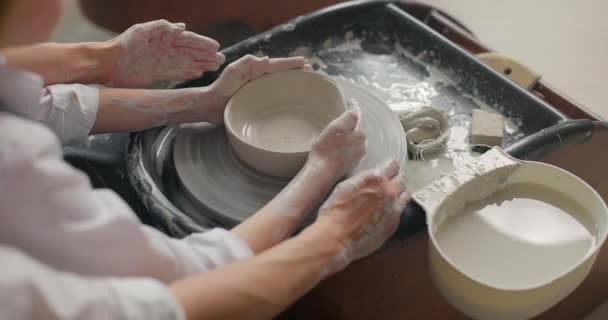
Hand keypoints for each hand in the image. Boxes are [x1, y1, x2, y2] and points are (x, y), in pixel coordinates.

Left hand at [106, 20, 224, 87]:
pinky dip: (188, 73)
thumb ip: (161, 27)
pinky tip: (198, 74)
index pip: (188, 40)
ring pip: (187, 62)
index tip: (216, 47)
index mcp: (163, 37)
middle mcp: (165, 49)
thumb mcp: (141, 32)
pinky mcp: (157, 74)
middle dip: (206, 55)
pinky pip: (177, 73)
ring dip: (201, 64)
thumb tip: (182, 26)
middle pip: (191, 52)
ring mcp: (163, 62)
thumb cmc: (122, 46)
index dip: (202, 43)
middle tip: (221, 60)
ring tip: (215, 67)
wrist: (107, 64)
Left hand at [202, 55, 306, 124]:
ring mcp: (258, 92)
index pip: (276, 65)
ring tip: (305, 84)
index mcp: (255, 70)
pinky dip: (284, 98)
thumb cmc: (220, 88)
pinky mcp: (257, 104)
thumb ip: (246, 63)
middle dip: (295, 72)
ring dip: (291, 84)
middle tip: (311, 73)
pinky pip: (274, 100)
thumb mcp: (231, 72)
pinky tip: (291, 102)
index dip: (290, 64)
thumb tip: (267, 60)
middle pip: (281, 74)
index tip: (304, 63)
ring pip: (279, 86)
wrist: (210, 107)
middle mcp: (258, 80)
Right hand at [308, 108, 365, 178]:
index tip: (350, 101)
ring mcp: (357, 156)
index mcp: (360, 134)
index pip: (359, 116)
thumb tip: (355, 112)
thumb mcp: (335, 127)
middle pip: (359, 128)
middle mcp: (362, 145)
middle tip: (343, 114)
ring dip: (349, 133)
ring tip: (340, 129)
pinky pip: (350, 149)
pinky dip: (346, 144)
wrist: (321, 173)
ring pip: (355, 139)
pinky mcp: (350, 164)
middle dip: (352, 121)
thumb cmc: (326, 150)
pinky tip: (337, 145)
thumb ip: (348, 117)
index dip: (354, 106)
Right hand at [313, 160, 409, 272]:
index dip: (388, 167)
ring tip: (389, 197)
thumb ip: (364, 179)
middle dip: (396, 179)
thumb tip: (370, 178)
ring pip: (406, 194)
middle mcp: (389, 192)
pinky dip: (395, 209)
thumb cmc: (335, 212)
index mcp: (376, 179)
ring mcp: (394, 209)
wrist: (336, 236)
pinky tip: (384, 212)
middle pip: (403, 178)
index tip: (386, 169)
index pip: (393, 165)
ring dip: (399, 193)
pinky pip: (400, 211)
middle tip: (388, 183)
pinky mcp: (394, 224)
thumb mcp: (346, 185)